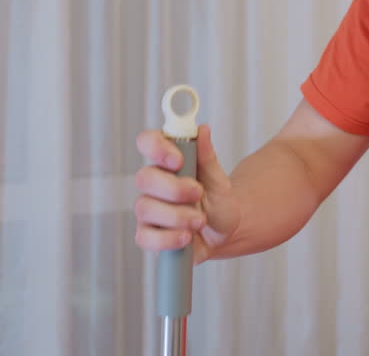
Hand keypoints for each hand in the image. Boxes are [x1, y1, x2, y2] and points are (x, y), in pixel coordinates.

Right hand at [134, 124, 239, 263]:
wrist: (224, 233)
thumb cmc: (218, 202)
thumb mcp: (218, 179)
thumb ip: (207, 157)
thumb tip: (202, 130)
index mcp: (167, 162)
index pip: (147, 142)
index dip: (156, 147)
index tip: (177, 160)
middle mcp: (153, 184)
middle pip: (144, 178)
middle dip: (174, 188)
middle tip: (198, 194)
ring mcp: (148, 209)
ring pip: (145, 208)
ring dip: (177, 215)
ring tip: (200, 220)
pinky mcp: (147, 235)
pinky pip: (145, 237)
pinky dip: (168, 238)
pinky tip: (186, 237)